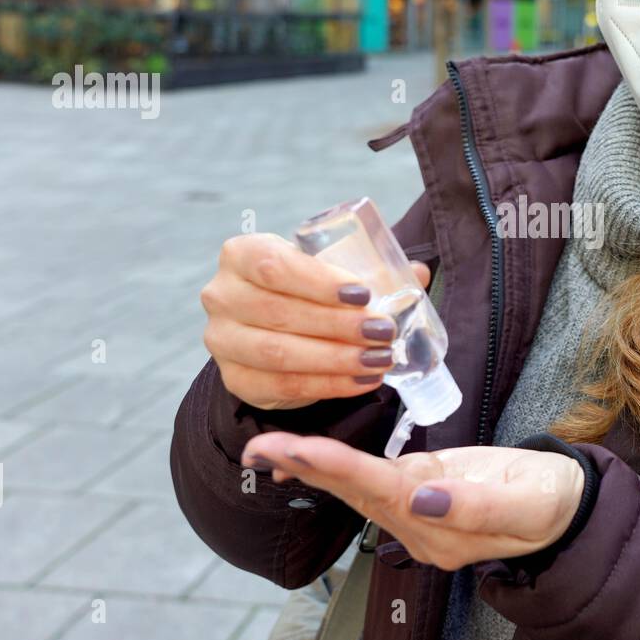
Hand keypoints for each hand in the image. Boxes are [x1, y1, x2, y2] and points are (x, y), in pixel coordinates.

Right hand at [200, 232, 430, 409]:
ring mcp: (223, 340)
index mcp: (242, 253)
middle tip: (383, 332)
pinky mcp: (236, 379)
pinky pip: (283, 385)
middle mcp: (221, 294)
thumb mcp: (335, 272)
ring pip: (279, 353)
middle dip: (338, 326)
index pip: (275, 265)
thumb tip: (418, 273)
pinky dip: (329, 385)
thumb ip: (373, 270)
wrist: (278, 328)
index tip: (364, 295)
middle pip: (279, 312)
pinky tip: (362, 381)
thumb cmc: (309, 290)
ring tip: (379, 359)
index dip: (319, 281)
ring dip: (336, 359)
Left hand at [241, 433, 585, 569]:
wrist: (568, 508)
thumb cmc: (551, 500)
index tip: (299, 450)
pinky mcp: (422, 493)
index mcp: (445, 528)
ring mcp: (419, 512)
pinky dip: (334, 467)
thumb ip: (476, 503)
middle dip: (307, 467)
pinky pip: (369, 482)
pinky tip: (305, 457)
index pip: (383, 491)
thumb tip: (425, 497)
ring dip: (311, 466)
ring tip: (268, 448)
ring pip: (356, 488)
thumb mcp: (526, 502)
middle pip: (356, 493)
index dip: (338, 467)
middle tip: (259, 446)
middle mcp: (422, 526)